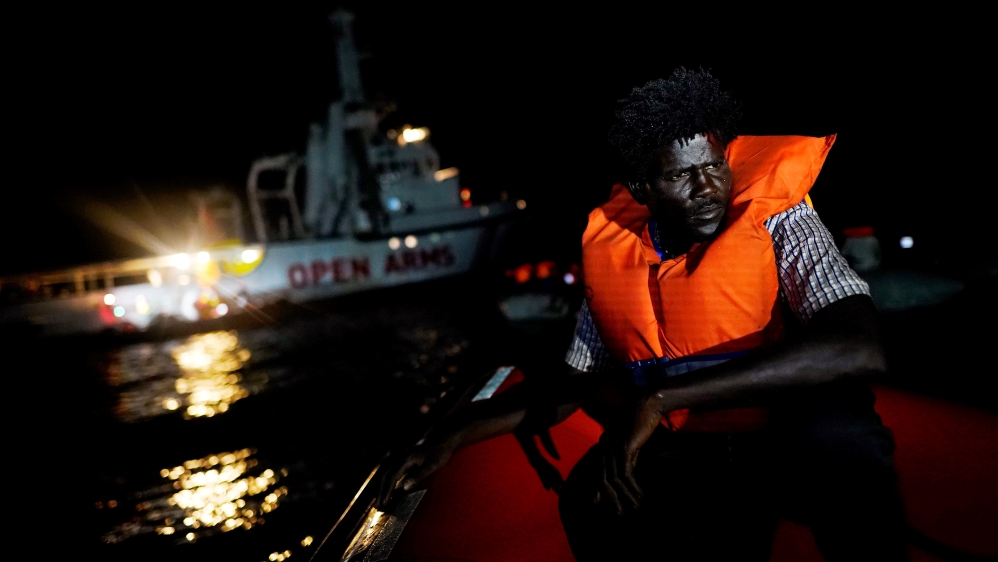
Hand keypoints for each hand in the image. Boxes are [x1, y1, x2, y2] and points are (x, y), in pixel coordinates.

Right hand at [376, 438, 457, 508]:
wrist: (443, 441)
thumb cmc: (439, 454)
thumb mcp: (432, 465)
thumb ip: (419, 476)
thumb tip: (405, 488)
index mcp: (405, 460)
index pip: (392, 477)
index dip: (387, 490)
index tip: (384, 502)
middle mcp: (399, 458)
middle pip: (384, 475)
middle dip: (380, 491)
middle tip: (377, 506)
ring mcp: (400, 458)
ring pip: (385, 473)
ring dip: (381, 487)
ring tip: (378, 502)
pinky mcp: (402, 460)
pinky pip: (390, 472)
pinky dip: (386, 483)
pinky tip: (386, 491)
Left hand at [594, 394, 661, 514]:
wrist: (647, 405)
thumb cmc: (641, 423)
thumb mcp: (631, 444)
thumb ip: (626, 458)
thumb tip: (625, 475)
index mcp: (604, 447)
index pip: (598, 474)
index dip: (597, 491)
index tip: (598, 506)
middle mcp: (604, 448)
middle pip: (603, 480)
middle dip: (610, 499)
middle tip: (619, 514)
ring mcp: (613, 448)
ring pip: (615, 480)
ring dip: (626, 496)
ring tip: (635, 508)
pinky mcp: (624, 448)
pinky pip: (626, 474)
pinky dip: (634, 487)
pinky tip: (641, 496)